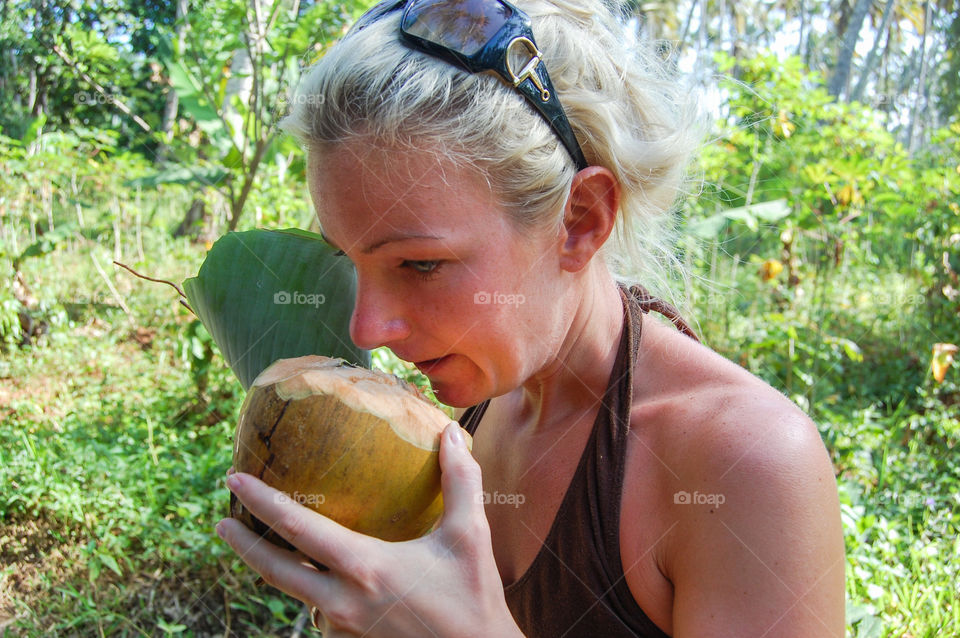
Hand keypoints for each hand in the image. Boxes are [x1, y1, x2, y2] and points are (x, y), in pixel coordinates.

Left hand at [216, 423, 523, 637]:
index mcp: (364, 568)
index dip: (260, 502)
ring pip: (294, 594)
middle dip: (242, 544)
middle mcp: (342, 601)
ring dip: (274, 570)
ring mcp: (343, 627)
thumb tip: (451, 432)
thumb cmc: (473, 598)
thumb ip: (460, 480)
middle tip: (220, 521)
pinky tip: (317, 576)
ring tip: (265, 545)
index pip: (297, 529)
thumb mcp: (470, 535)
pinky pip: (319, 613)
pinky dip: (310, 591)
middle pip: (273, 571)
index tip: (234, 480)